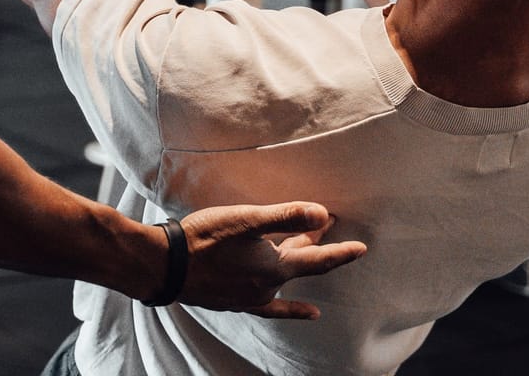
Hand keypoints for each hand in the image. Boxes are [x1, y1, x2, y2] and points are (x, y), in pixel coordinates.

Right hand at [175, 202, 365, 319]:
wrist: (166, 266)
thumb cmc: (204, 238)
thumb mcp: (247, 219)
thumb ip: (286, 217)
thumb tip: (324, 214)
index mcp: (275, 267)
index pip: (318, 259)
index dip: (341, 252)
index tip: (362, 248)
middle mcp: (269, 286)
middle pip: (301, 264)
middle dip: (315, 244)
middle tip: (326, 223)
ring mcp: (252, 297)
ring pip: (284, 277)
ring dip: (297, 261)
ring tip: (304, 245)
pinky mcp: (236, 302)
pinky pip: (272, 307)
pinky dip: (292, 309)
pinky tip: (310, 312)